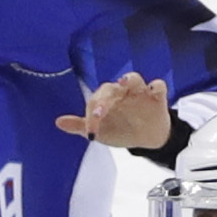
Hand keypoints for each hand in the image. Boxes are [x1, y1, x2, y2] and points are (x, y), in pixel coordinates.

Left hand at [57, 72, 172, 150]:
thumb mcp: (100, 131)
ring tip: (124, 84)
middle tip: (99, 111)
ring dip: (129, 80)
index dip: (92, 114)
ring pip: (134, 78)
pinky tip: (153, 91)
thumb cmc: (120, 129)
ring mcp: (140, 92)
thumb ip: (80, 126)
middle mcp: (122, 92)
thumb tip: (58, 122)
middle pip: (112, 87)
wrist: (145, 138)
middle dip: (105, 98)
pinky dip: (156, 87)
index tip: (91, 132)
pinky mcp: (157, 97)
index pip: (96, 100)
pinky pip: (158, 86)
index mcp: (107, 98)